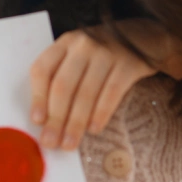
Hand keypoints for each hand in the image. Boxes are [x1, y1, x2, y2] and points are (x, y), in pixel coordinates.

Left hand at [29, 28, 156, 149]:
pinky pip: (112, 93)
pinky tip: (94, 129)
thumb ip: (61, 77)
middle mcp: (83, 45)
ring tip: (69, 143)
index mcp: (64, 43)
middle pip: (63, 85)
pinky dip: (101, 113)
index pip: (43, 70)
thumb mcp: (77, 55)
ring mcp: (107, 53)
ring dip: (76, 123)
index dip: (38, 98)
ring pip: (86, 93)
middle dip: (55, 118)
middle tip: (50, 142)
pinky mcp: (128, 64)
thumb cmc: (101, 54)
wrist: (144, 37)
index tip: (37, 122)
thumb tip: (45, 120)